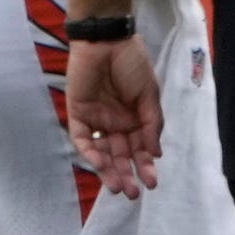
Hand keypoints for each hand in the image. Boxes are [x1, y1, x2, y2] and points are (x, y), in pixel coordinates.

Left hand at [66, 36, 162, 197]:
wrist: (106, 41)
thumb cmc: (132, 63)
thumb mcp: (149, 94)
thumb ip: (152, 124)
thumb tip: (155, 153)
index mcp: (135, 118)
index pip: (140, 148)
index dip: (146, 166)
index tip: (152, 182)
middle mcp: (116, 122)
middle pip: (121, 155)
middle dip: (127, 174)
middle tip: (134, 193)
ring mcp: (97, 120)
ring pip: (102, 152)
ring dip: (109, 170)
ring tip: (118, 187)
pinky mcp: (78, 114)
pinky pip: (83, 138)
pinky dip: (90, 152)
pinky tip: (101, 164)